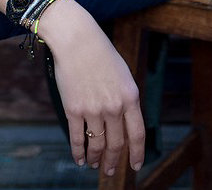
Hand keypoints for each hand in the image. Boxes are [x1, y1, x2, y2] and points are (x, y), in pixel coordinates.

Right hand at [40, 0, 144, 176]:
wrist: (77, 40)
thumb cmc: (101, 53)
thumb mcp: (123, 74)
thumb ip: (126, 99)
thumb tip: (124, 124)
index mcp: (130, 97)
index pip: (137, 134)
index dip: (137, 153)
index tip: (136, 166)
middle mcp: (114, 106)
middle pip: (116, 144)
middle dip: (113, 161)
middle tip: (110, 171)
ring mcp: (93, 109)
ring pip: (97, 144)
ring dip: (96, 159)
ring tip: (95, 165)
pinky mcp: (74, 110)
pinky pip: (77, 138)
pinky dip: (78, 152)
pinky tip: (80, 159)